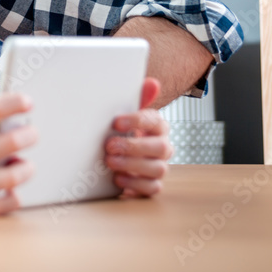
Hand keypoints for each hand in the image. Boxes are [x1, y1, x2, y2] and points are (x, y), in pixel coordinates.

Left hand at [105, 78, 172, 197]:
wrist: (115, 156)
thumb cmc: (120, 132)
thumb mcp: (122, 114)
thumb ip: (136, 99)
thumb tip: (152, 83)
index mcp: (157, 127)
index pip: (155, 121)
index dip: (137, 121)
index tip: (116, 122)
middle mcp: (162, 147)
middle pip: (160, 147)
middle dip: (134, 146)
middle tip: (109, 145)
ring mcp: (158, 167)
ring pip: (158, 169)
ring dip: (133, 165)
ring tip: (110, 162)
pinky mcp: (151, 185)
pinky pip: (152, 188)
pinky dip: (135, 184)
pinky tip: (118, 179)